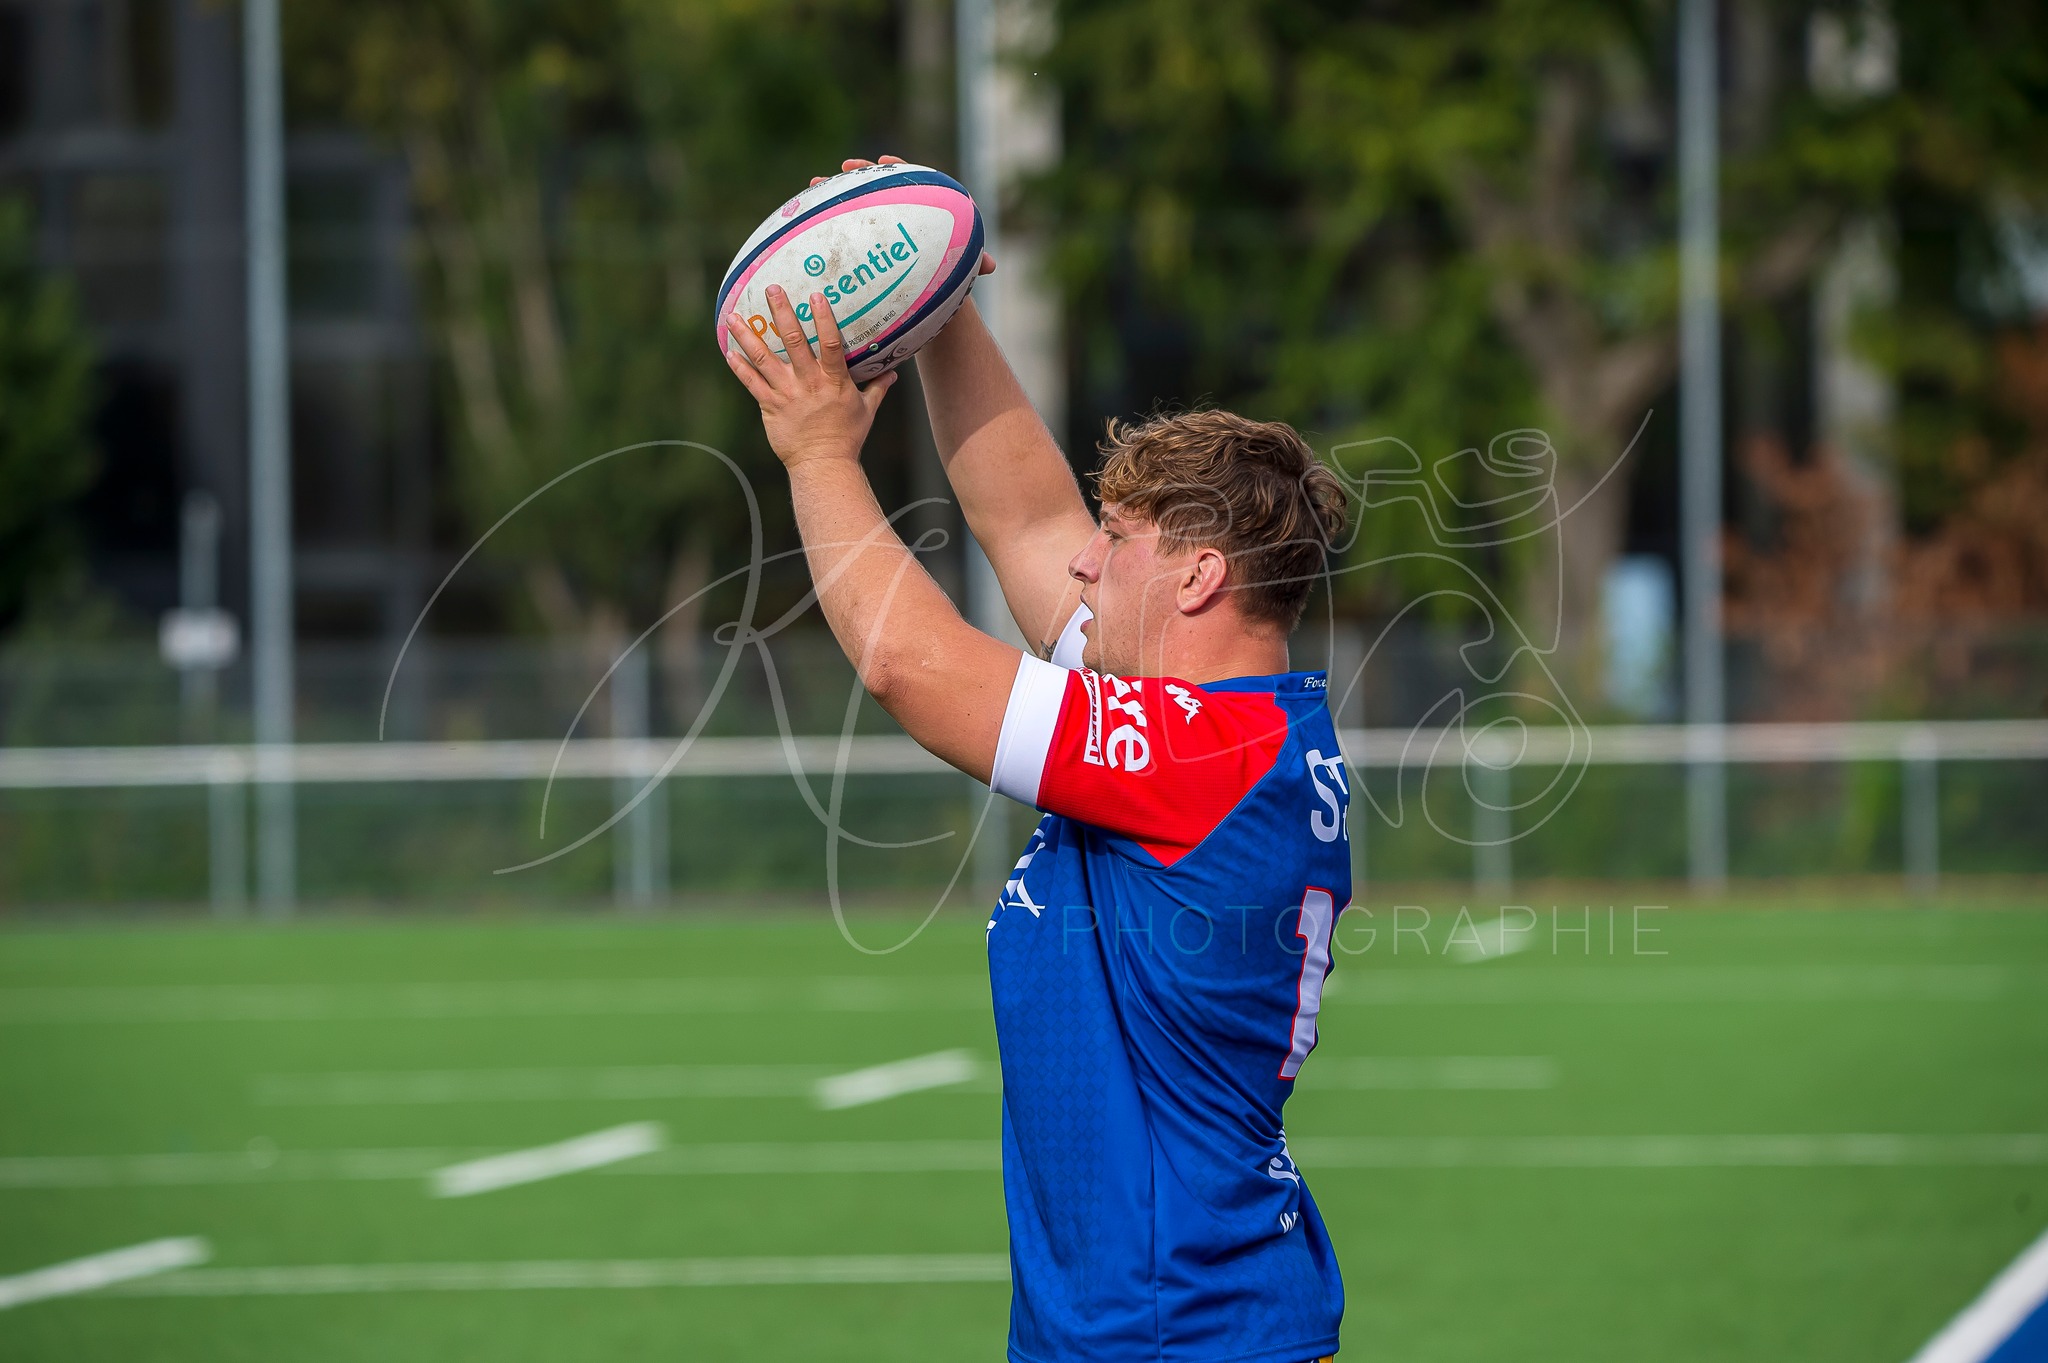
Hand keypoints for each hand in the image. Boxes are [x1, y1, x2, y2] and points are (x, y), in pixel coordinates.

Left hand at [724, 284, 895, 469]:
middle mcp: (808, 383)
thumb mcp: (867, 411)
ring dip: (747, 335)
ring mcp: (786, 394)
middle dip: (781, 313)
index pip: (831, 344)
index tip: (816, 296)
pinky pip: (751, 383)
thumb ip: (878, 388)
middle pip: (793, 342)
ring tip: (733, 316)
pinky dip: (739, 367)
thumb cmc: (847, 438)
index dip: (823, 319)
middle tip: (771, 289)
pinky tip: (728, 350)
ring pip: (764, 359)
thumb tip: (893, 373)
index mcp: (833, 381)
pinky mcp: (770, 406)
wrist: (822, 465)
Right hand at [814, 155, 997, 276]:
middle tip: (847, 167)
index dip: (898, 167)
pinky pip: (844, 223)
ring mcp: (878, 221)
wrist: (929, 288)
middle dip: (861, 173)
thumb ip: (973, 261)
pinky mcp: (864, 237)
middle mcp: (898, 209)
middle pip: (878, 183)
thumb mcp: (960, 267)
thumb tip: (990, 265)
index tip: (885, 161)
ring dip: (836, 190)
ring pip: (856, 200)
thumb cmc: (948, 274)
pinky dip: (827, 217)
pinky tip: (807, 214)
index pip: (911, 178)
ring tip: (816, 183)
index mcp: (922, 207)